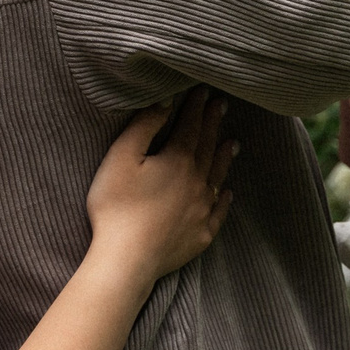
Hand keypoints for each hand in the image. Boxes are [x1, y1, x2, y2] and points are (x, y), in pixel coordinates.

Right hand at [84, 89, 237, 284]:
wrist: (127, 259)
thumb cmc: (117, 206)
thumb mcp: (121, 157)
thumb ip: (144, 126)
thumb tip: (165, 102)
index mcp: (178, 160)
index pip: (191, 126)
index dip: (196, 107)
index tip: (203, 90)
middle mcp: (197, 182)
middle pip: (207, 147)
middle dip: (213, 124)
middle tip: (222, 106)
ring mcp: (202, 210)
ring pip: (218, 176)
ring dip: (224, 157)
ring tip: (233, 143)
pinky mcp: (200, 235)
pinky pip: (219, 212)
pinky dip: (225, 199)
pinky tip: (227, 192)